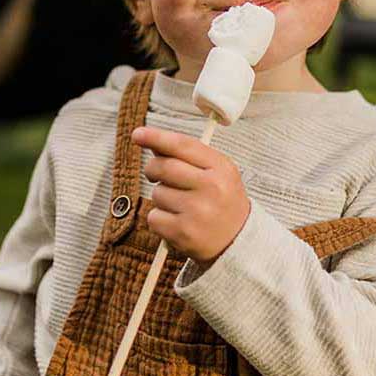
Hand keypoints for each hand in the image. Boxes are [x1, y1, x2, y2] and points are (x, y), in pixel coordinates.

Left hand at [131, 125, 250, 264]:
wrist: (238, 241)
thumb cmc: (222, 201)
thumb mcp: (217, 173)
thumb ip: (188, 155)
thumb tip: (152, 142)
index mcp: (221, 168)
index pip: (183, 145)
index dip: (157, 137)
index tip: (137, 134)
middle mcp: (211, 188)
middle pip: (164, 167)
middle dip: (153, 169)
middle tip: (155, 174)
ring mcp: (197, 212)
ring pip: (157, 193)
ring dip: (161, 197)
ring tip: (180, 206)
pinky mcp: (183, 233)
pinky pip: (153, 217)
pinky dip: (159, 219)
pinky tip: (176, 222)